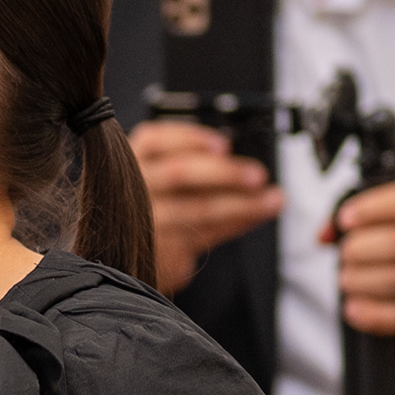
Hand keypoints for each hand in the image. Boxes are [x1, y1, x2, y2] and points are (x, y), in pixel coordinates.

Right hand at [130, 120, 283, 287]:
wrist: (124, 255)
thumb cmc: (149, 205)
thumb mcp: (155, 176)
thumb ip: (186, 162)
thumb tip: (234, 156)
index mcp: (130, 162)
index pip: (154, 140)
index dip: (190, 139)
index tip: (224, 145)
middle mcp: (133, 190)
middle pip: (178, 174)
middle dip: (224, 173)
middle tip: (257, 175)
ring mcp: (145, 224)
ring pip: (198, 209)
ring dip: (242, 204)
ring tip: (271, 200)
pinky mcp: (163, 252)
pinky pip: (207, 235)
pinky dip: (235, 224)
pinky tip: (254, 216)